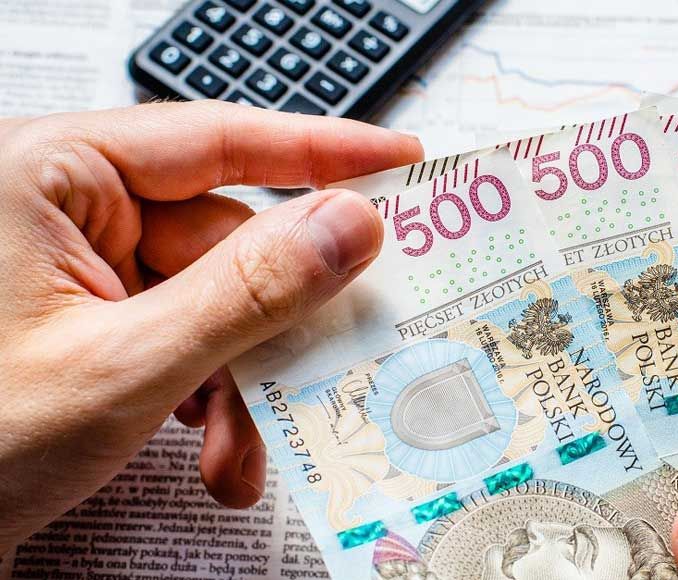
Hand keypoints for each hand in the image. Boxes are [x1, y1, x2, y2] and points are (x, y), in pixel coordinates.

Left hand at [0, 101, 421, 550]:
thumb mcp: (124, 368)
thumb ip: (248, 293)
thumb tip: (348, 225)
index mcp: (43, 174)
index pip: (212, 139)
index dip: (320, 152)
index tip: (399, 164)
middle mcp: (59, 205)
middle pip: (223, 240)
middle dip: (269, 330)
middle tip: (327, 370)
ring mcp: (71, 262)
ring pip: (212, 298)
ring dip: (239, 380)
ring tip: (239, 450)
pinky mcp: (84, 311)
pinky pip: (182, 331)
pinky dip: (206, 392)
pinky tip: (208, 446)